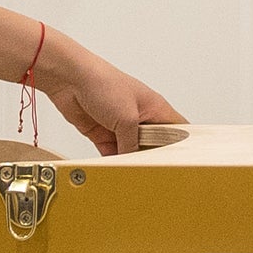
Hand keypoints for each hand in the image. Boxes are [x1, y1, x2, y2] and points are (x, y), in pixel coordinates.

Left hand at [35, 34, 184, 157]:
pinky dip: (112, 160)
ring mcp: (120, 124)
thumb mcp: (127, 118)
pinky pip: (111, 152)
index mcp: (154, 107)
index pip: (176, 127)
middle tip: (154, 171)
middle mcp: (139, 116)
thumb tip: (133, 160)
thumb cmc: (103, 83)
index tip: (182, 160)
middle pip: (152, 143)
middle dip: (152, 156)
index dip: (182, 143)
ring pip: (130, 149)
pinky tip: (114, 168)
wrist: (69, 79)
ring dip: (129, 159)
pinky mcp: (102, 132)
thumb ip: (132, 143)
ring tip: (133, 173)